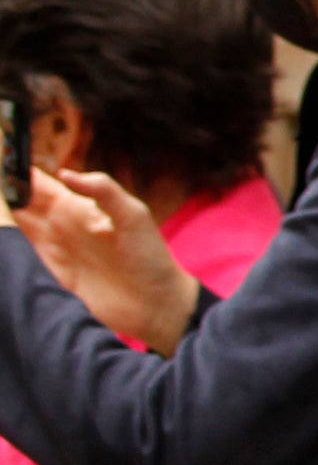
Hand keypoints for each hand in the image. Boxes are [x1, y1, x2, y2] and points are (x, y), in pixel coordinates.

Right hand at [20, 168, 201, 352]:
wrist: (154, 302)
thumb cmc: (149, 256)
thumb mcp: (133, 216)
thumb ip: (103, 191)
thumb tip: (65, 173)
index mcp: (81, 208)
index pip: (43, 186)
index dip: (22, 175)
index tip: (2, 162)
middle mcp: (64, 227)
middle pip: (24, 204)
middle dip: (6, 193)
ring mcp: (55, 250)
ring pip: (19, 227)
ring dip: (4, 214)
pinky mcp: (51, 274)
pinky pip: (23, 255)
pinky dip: (10, 244)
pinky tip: (0, 229)